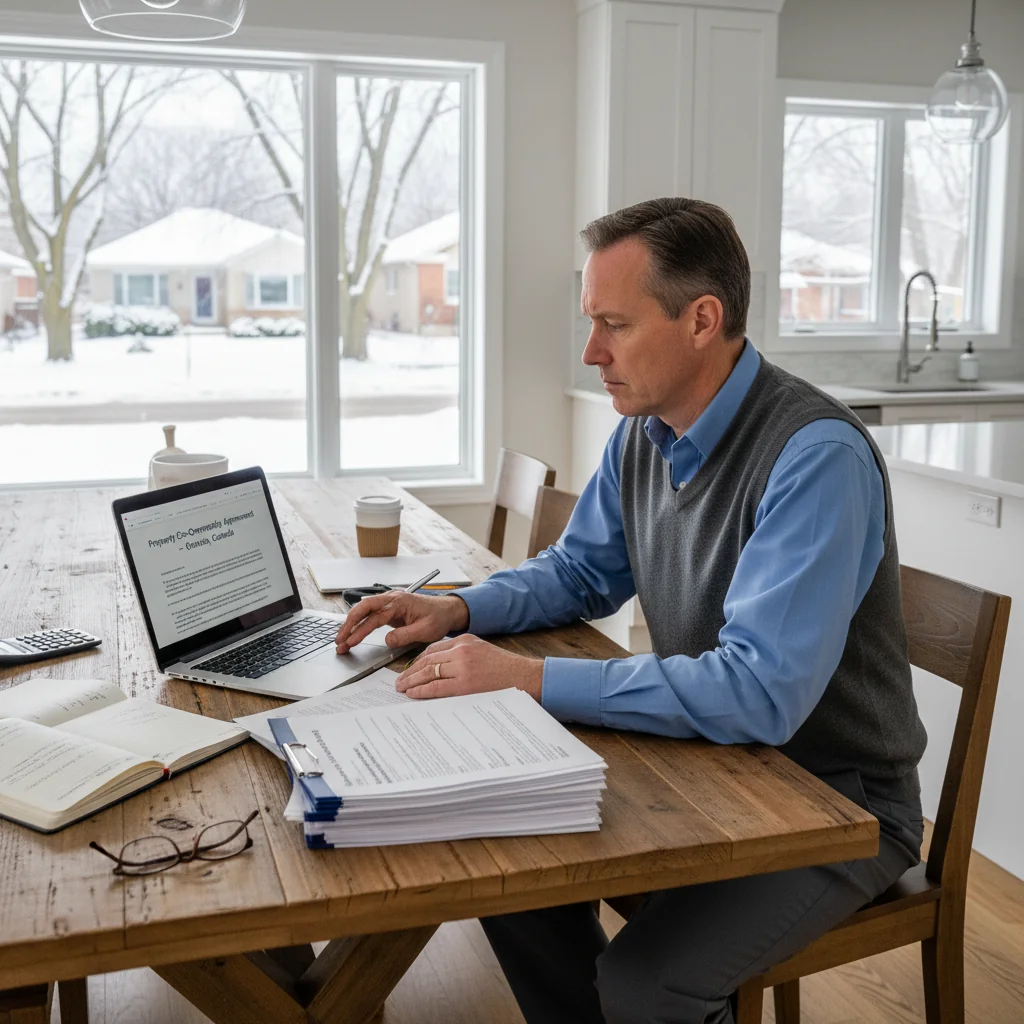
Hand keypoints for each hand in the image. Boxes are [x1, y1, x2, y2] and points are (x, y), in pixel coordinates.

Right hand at [335, 592, 468, 652]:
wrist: (447, 610)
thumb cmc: (438, 617)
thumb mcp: (425, 630)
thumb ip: (405, 635)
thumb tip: (387, 640)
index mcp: (400, 602)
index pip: (375, 617)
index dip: (361, 630)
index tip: (351, 642)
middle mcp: (391, 599)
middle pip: (363, 608)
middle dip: (348, 624)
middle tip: (339, 640)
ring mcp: (389, 603)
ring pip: (363, 610)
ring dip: (351, 624)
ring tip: (341, 640)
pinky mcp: (389, 610)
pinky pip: (370, 615)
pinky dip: (359, 624)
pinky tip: (352, 633)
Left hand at [394, 634, 543, 701]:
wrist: (524, 678)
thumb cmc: (506, 669)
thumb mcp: (482, 651)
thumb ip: (462, 654)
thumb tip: (439, 667)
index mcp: (465, 640)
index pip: (432, 649)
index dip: (417, 660)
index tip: (409, 668)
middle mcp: (462, 650)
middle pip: (426, 659)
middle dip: (410, 670)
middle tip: (399, 680)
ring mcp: (463, 667)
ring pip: (428, 672)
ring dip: (411, 680)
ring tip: (402, 687)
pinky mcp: (465, 684)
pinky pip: (436, 687)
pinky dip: (421, 690)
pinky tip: (413, 693)